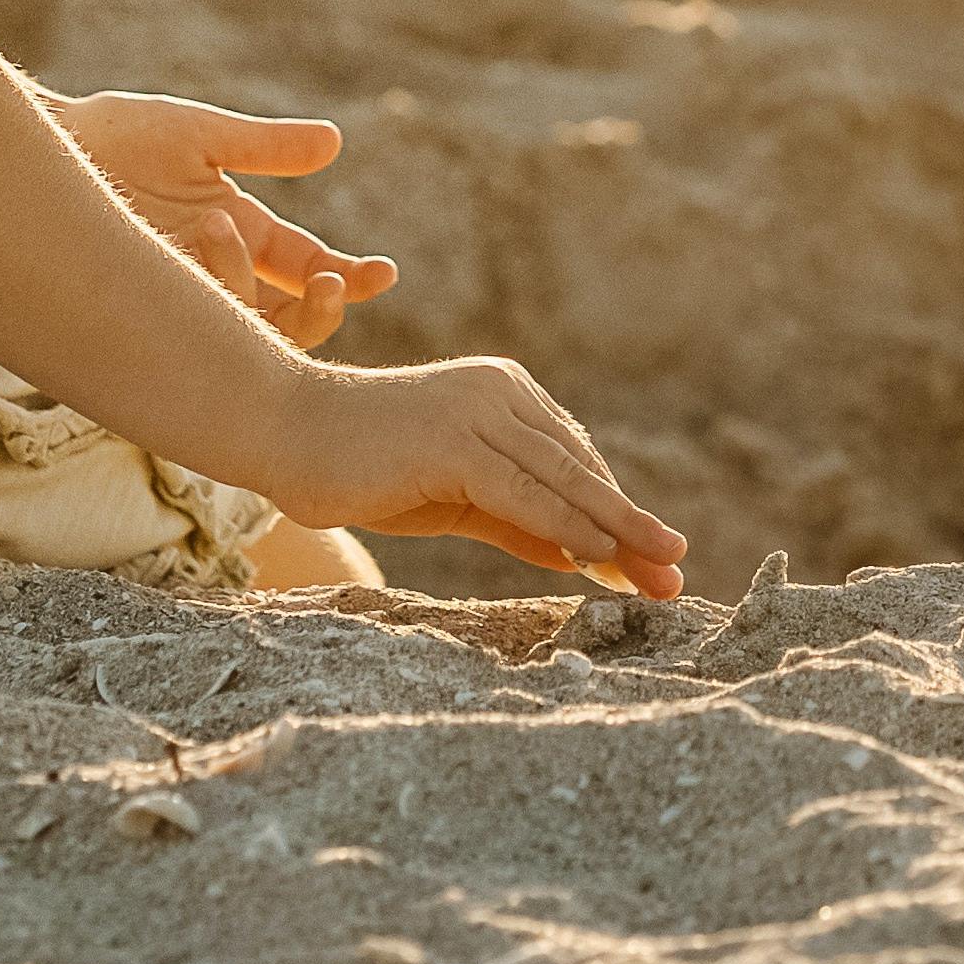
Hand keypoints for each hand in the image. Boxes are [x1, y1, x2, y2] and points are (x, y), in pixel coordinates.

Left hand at [54, 90, 399, 350]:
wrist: (41, 147)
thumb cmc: (114, 135)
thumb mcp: (198, 134)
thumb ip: (265, 146)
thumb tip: (336, 142)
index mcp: (242, 230)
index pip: (308, 269)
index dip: (350, 278)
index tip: (381, 272)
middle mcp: (219, 272)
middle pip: (291, 321)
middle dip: (321, 310)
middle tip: (327, 281)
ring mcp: (182, 298)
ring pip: (246, 336)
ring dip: (251, 290)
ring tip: (217, 226)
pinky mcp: (145, 316)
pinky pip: (193, 337)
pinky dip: (209, 301)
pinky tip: (198, 248)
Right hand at [251, 356, 687, 596]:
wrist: (285, 430)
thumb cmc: (363, 467)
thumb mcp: (455, 499)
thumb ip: (517, 519)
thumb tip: (581, 554)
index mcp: (503, 393)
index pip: (573, 460)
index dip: (617, 512)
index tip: (656, 558)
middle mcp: (499, 391)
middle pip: (579, 469)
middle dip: (631, 527)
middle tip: (678, 571)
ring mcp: (475, 410)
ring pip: (561, 480)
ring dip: (615, 530)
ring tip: (660, 568)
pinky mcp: (450, 440)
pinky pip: (520, 492)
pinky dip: (562, 524)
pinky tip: (596, 555)